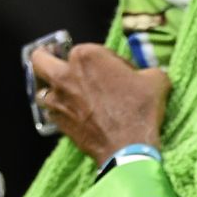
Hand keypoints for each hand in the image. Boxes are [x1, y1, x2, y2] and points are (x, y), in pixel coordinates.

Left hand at [29, 43, 170, 164]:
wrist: (129, 148)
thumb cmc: (139, 112)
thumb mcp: (155, 81)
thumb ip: (148, 71)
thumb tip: (149, 74)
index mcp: (87, 56)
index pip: (91, 48)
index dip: (106, 59)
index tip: (117, 71)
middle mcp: (66, 73)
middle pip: (40, 58)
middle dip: (47, 57)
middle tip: (56, 59)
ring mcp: (58, 99)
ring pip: (41, 87)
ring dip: (50, 87)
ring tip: (64, 91)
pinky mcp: (58, 120)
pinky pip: (50, 111)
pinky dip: (59, 110)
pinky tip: (72, 113)